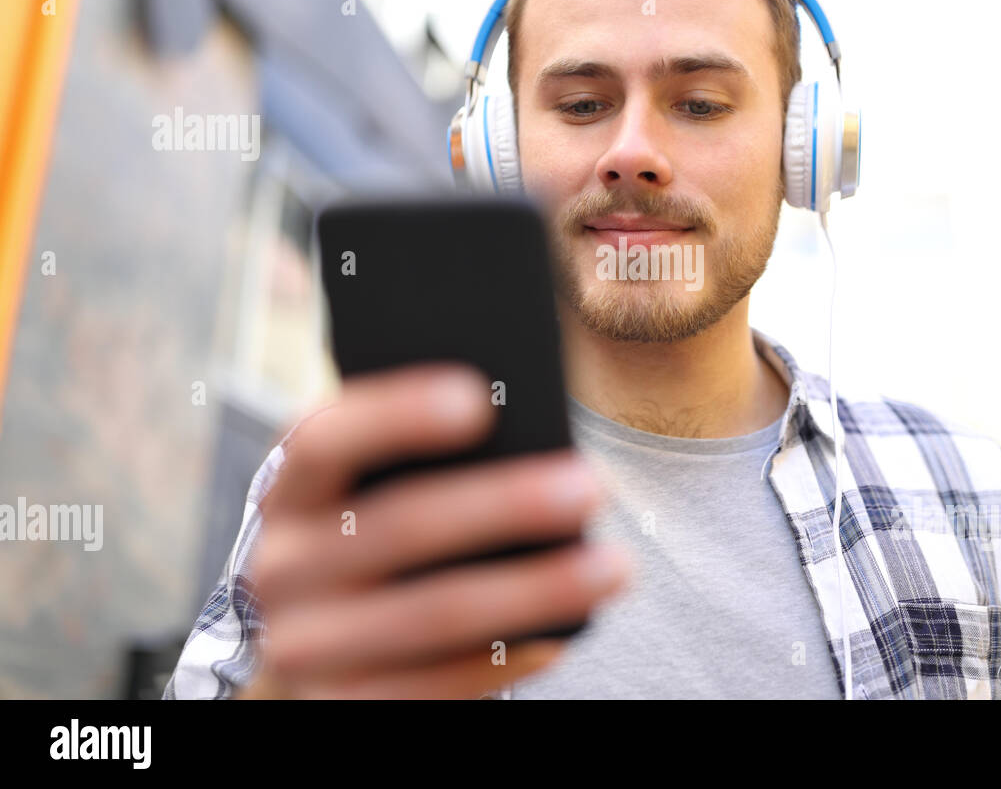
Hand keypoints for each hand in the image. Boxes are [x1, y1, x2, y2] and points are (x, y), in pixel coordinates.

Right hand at [239, 363, 629, 697]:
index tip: (477, 398)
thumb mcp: (369, 498)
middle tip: (590, 486)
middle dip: (506, 503)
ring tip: (613, 567)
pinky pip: (434, 688)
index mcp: (288, 492)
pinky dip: (505, 661)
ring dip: (535, 589)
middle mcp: (280, 566)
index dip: (395, 414)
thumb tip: (529, 443)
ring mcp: (304, 645)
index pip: (324, 440)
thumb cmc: (372, 547)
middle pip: (400, 525)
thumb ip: (419, 465)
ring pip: (433, 612)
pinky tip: (560, 640)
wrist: (311, 661)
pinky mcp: (340, 708)